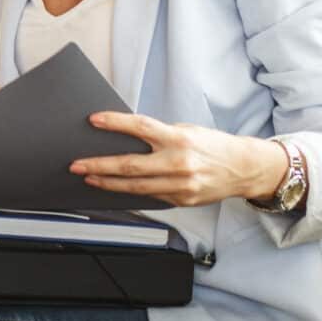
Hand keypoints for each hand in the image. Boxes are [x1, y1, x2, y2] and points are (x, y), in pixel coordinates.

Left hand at [69, 112, 290, 206]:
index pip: (140, 127)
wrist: (244, 168)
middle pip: (130, 165)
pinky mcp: (182, 201)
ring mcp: (180, 185)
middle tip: (77, 164)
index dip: (115, 123)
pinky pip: (149, 197)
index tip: (94, 120)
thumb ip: (159, 135)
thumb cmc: (212, 146)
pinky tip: (114, 189)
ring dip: (108, 183)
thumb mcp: (186, 131)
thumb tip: (126, 137)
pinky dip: (129, 193)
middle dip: (99, 165)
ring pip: (135, 187)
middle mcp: (178, 163)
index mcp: (178, 139)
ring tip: (89, 178)